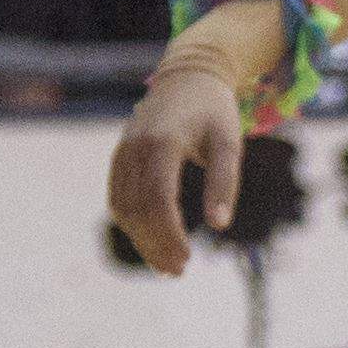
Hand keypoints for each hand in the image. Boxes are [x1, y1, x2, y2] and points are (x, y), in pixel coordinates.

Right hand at [107, 65, 246, 276]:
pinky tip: (150, 242)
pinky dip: (130, 223)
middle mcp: (136, 148)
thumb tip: (220, 225)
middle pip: (138, 209)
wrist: (188, 76)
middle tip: (177, 272)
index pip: (159, 200)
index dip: (169, 234)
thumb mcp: (229, 142)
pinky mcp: (119, 156)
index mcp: (162, 143)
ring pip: (123, 207)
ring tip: (165, 265)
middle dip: (155, 245)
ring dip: (141, 239)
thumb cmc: (214, 111)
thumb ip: (225, 182)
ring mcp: (123, 152)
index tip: (186, 260)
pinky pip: (118, 196)